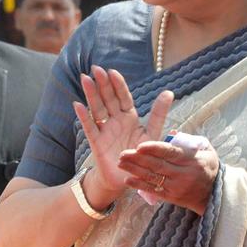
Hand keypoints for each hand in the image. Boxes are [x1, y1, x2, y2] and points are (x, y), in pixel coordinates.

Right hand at [72, 66, 172, 203]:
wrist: (127, 177)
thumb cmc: (140, 156)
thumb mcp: (153, 133)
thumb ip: (158, 113)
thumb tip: (169, 92)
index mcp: (129, 117)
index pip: (123, 97)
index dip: (118, 85)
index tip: (112, 71)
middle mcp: (115, 121)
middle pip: (108, 99)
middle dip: (102, 84)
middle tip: (95, 69)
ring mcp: (104, 130)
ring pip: (97, 108)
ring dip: (91, 94)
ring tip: (85, 79)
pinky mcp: (96, 142)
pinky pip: (89, 127)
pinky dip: (83, 116)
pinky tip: (77, 105)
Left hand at [118, 140, 218, 214]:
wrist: (214, 193)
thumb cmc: (208, 167)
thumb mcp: (207, 151)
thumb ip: (190, 141)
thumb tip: (172, 132)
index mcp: (192, 160)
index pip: (170, 153)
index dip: (154, 149)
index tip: (139, 146)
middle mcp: (184, 174)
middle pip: (158, 165)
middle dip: (138, 159)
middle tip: (123, 153)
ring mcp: (177, 187)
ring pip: (153, 178)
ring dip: (135, 170)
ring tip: (121, 163)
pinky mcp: (171, 197)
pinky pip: (153, 191)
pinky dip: (140, 185)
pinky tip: (128, 180)